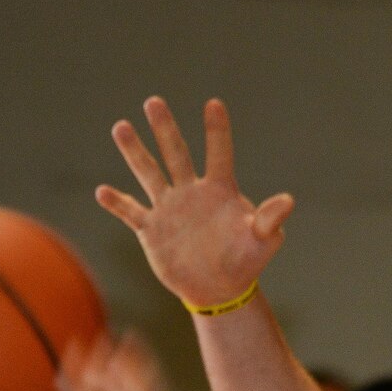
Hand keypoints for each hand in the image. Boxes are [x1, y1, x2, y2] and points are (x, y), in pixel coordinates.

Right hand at [95, 97, 292, 309]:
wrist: (219, 289)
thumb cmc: (246, 261)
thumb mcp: (262, 241)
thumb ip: (270, 219)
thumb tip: (289, 201)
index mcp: (220, 190)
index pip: (219, 154)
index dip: (217, 131)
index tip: (214, 104)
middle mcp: (191, 192)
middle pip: (177, 153)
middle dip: (165, 129)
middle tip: (154, 101)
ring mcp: (169, 208)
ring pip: (149, 173)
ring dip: (135, 152)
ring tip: (121, 126)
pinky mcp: (152, 229)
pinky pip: (131, 212)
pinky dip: (117, 203)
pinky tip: (102, 191)